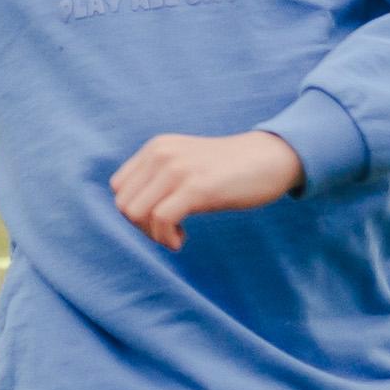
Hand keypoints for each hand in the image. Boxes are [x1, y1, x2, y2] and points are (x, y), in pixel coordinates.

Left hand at [111, 130, 305, 250]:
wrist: (271, 158)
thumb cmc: (231, 170)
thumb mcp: (186, 165)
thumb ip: (160, 178)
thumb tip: (133, 213)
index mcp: (156, 148)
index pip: (119, 189)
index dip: (135, 212)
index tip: (161, 220)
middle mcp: (161, 154)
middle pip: (124, 204)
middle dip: (143, 228)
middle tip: (169, 232)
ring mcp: (177, 169)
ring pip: (135, 213)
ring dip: (153, 235)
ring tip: (176, 236)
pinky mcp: (196, 187)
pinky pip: (161, 220)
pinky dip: (166, 239)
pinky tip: (182, 241)